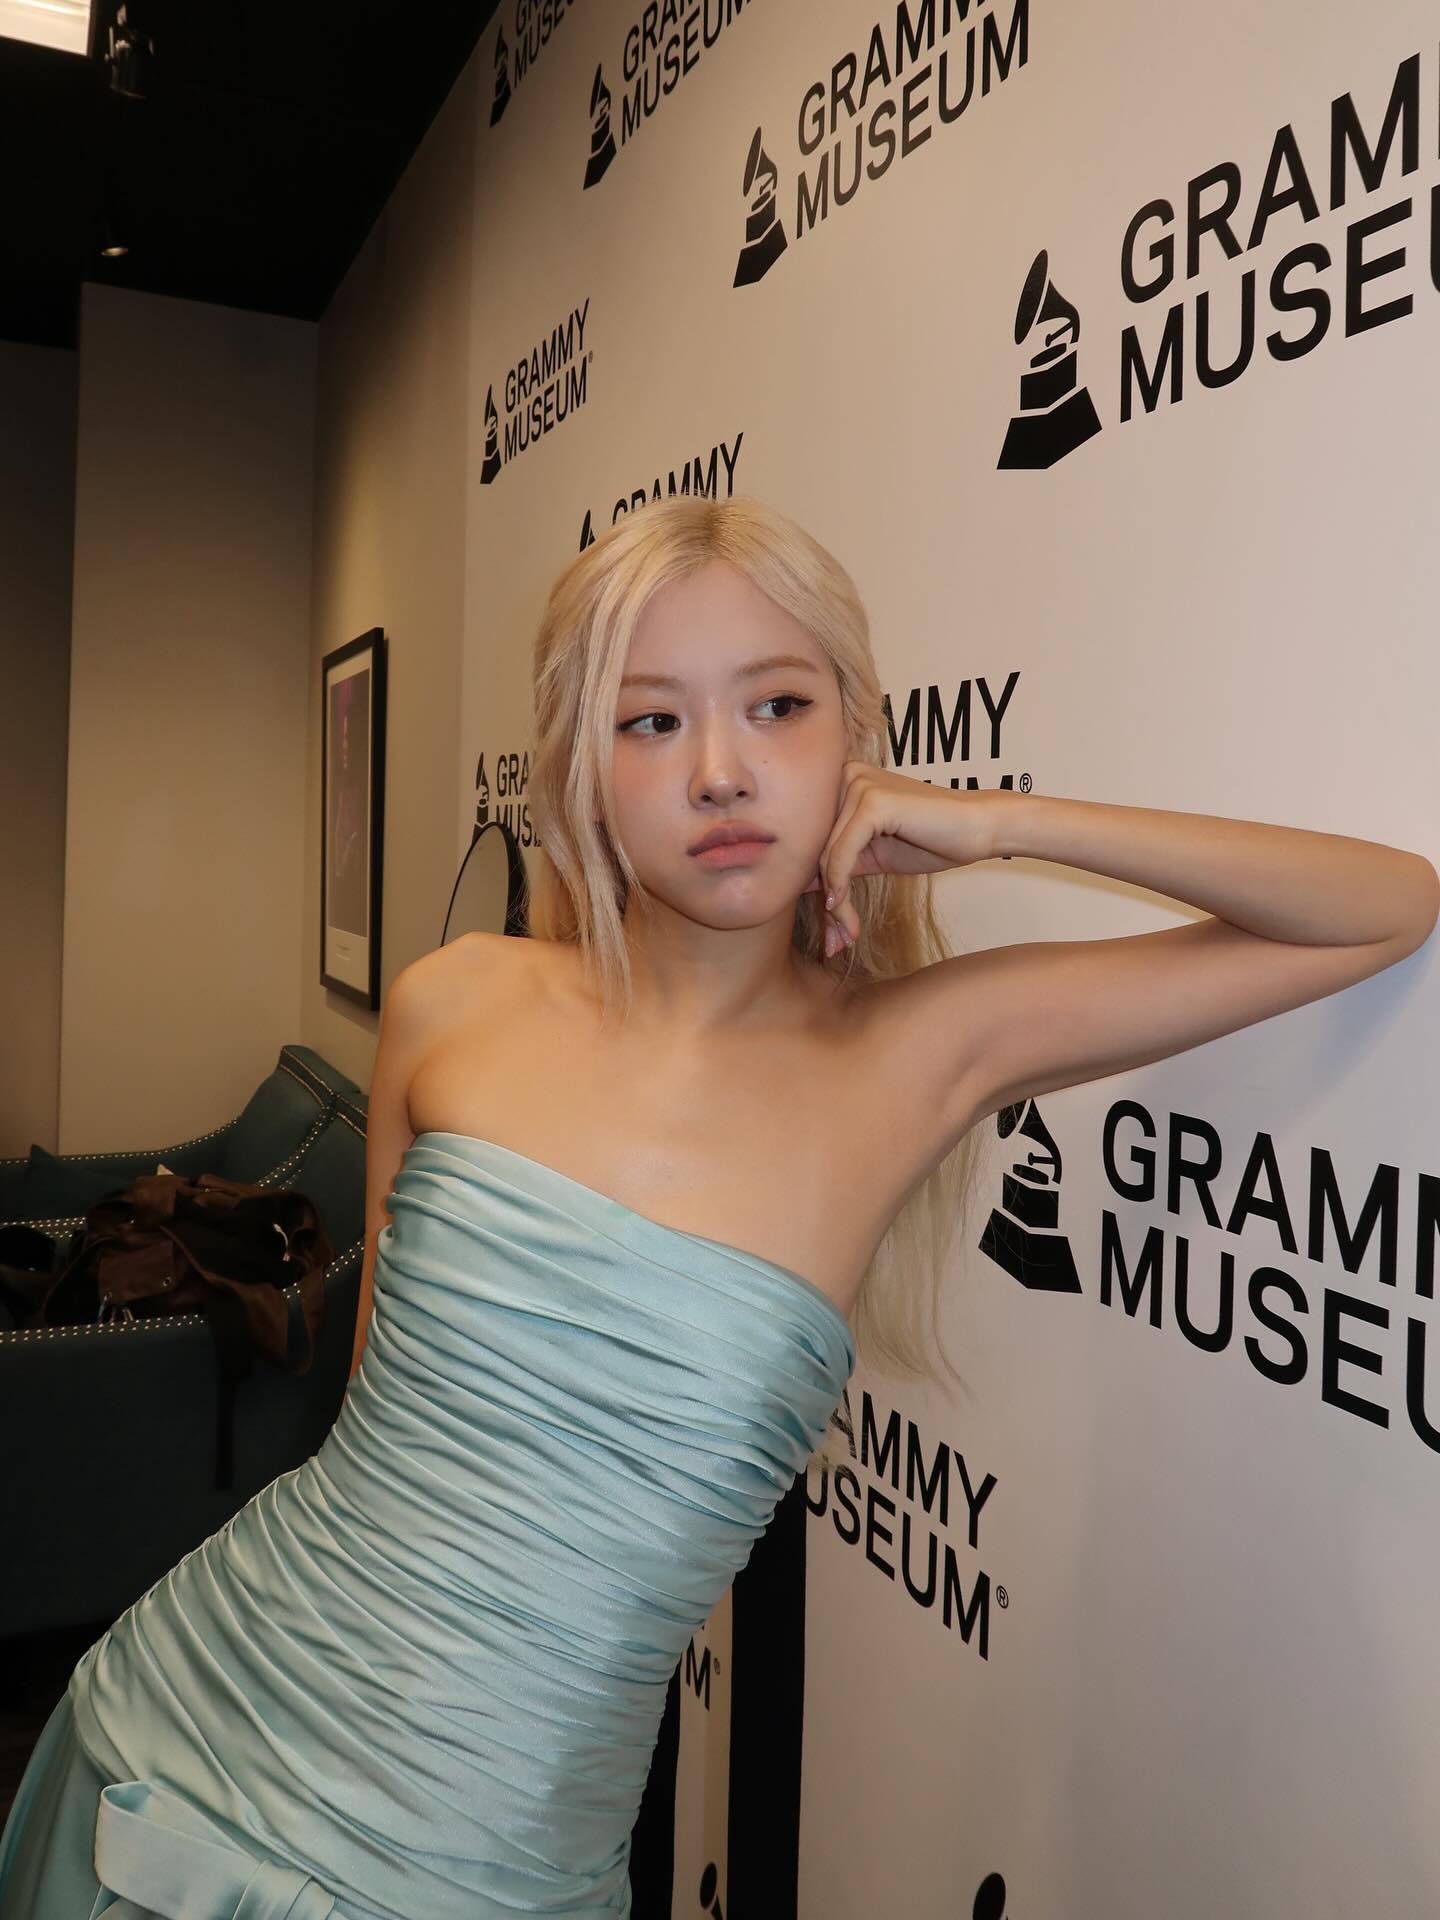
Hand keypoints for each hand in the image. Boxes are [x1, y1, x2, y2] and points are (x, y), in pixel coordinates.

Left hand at [803, 762, 993, 954]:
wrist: (978, 829)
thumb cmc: (929, 839)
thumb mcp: (870, 854)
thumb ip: (835, 863)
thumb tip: (793, 885)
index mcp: (839, 781)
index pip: (811, 839)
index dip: (815, 886)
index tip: (828, 930)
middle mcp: (844, 775)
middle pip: (815, 848)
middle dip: (825, 900)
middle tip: (834, 942)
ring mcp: (858, 783)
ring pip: (826, 855)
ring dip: (834, 902)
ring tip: (846, 934)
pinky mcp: (873, 800)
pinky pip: (842, 852)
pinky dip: (840, 884)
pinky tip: (842, 908)